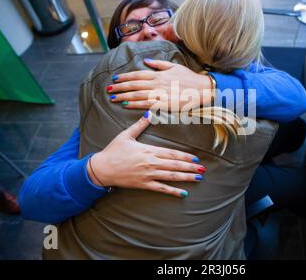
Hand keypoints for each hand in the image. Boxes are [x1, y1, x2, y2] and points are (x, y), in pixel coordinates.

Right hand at [87, 112, 205, 197]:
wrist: (102, 168)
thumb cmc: (113, 150)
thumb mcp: (126, 135)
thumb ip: (139, 125)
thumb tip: (149, 113)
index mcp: (149, 150)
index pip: (171, 153)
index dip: (185, 156)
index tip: (195, 158)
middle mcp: (151, 162)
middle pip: (175, 165)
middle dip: (190, 167)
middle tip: (203, 169)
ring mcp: (148, 174)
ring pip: (172, 176)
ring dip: (186, 178)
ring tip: (198, 178)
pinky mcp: (144, 184)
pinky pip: (161, 188)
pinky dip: (173, 191)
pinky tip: (183, 193)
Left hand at [107, 59, 212, 110]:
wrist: (202, 89)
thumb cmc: (190, 78)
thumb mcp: (174, 66)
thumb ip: (159, 64)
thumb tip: (146, 61)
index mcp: (158, 74)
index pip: (137, 74)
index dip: (125, 77)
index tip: (115, 78)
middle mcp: (157, 83)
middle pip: (134, 85)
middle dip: (120, 87)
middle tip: (109, 89)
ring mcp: (160, 93)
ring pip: (137, 94)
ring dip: (123, 96)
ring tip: (113, 97)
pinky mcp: (164, 104)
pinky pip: (146, 104)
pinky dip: (134, 104)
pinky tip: (126, 105)